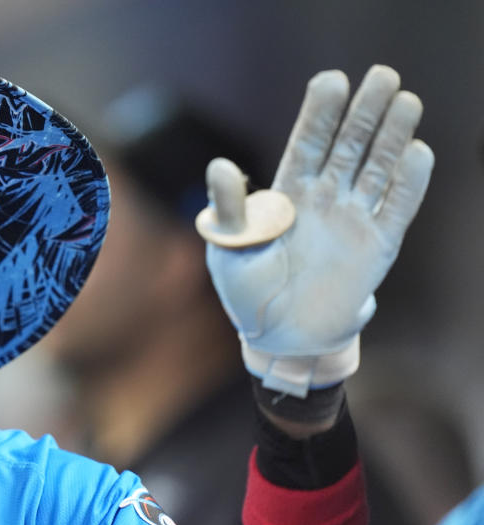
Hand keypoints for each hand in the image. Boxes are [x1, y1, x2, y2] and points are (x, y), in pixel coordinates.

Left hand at [202, 65, 433, 395]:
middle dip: (364, 113)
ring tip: (406, 101)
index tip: (332, 80)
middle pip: (349, 146)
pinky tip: (418, 152)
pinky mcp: (377, 246)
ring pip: (378, 169)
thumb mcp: (228, 248)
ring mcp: (353, 220)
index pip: (307, 143)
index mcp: (287, 194)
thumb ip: (229, 208)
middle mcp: (324, 199)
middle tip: (383, 76)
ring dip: (393, 137)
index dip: (320, 114)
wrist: (279, 337)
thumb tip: (218, 165)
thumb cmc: (246, 290)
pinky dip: (409, 183)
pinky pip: (397, 209)